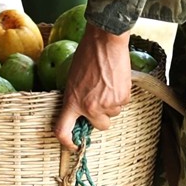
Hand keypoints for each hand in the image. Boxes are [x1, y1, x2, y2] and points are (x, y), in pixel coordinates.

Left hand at [54, 24, 131, 151]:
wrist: (105, 41)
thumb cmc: (87, 56)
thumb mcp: (72, 79)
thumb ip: (75, 98)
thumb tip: (81, 112)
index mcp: (72, 102)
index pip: (63, 131)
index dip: (67, 143)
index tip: (73, 144)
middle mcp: (90, 107)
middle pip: (100, 126)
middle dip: (101, 117)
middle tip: (100, 101)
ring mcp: (108, 104)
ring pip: (113, 113)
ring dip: (111, 103)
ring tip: (107, 83)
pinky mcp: (123, 97)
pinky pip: (123, 104)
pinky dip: (121, 95)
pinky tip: (115, 80)